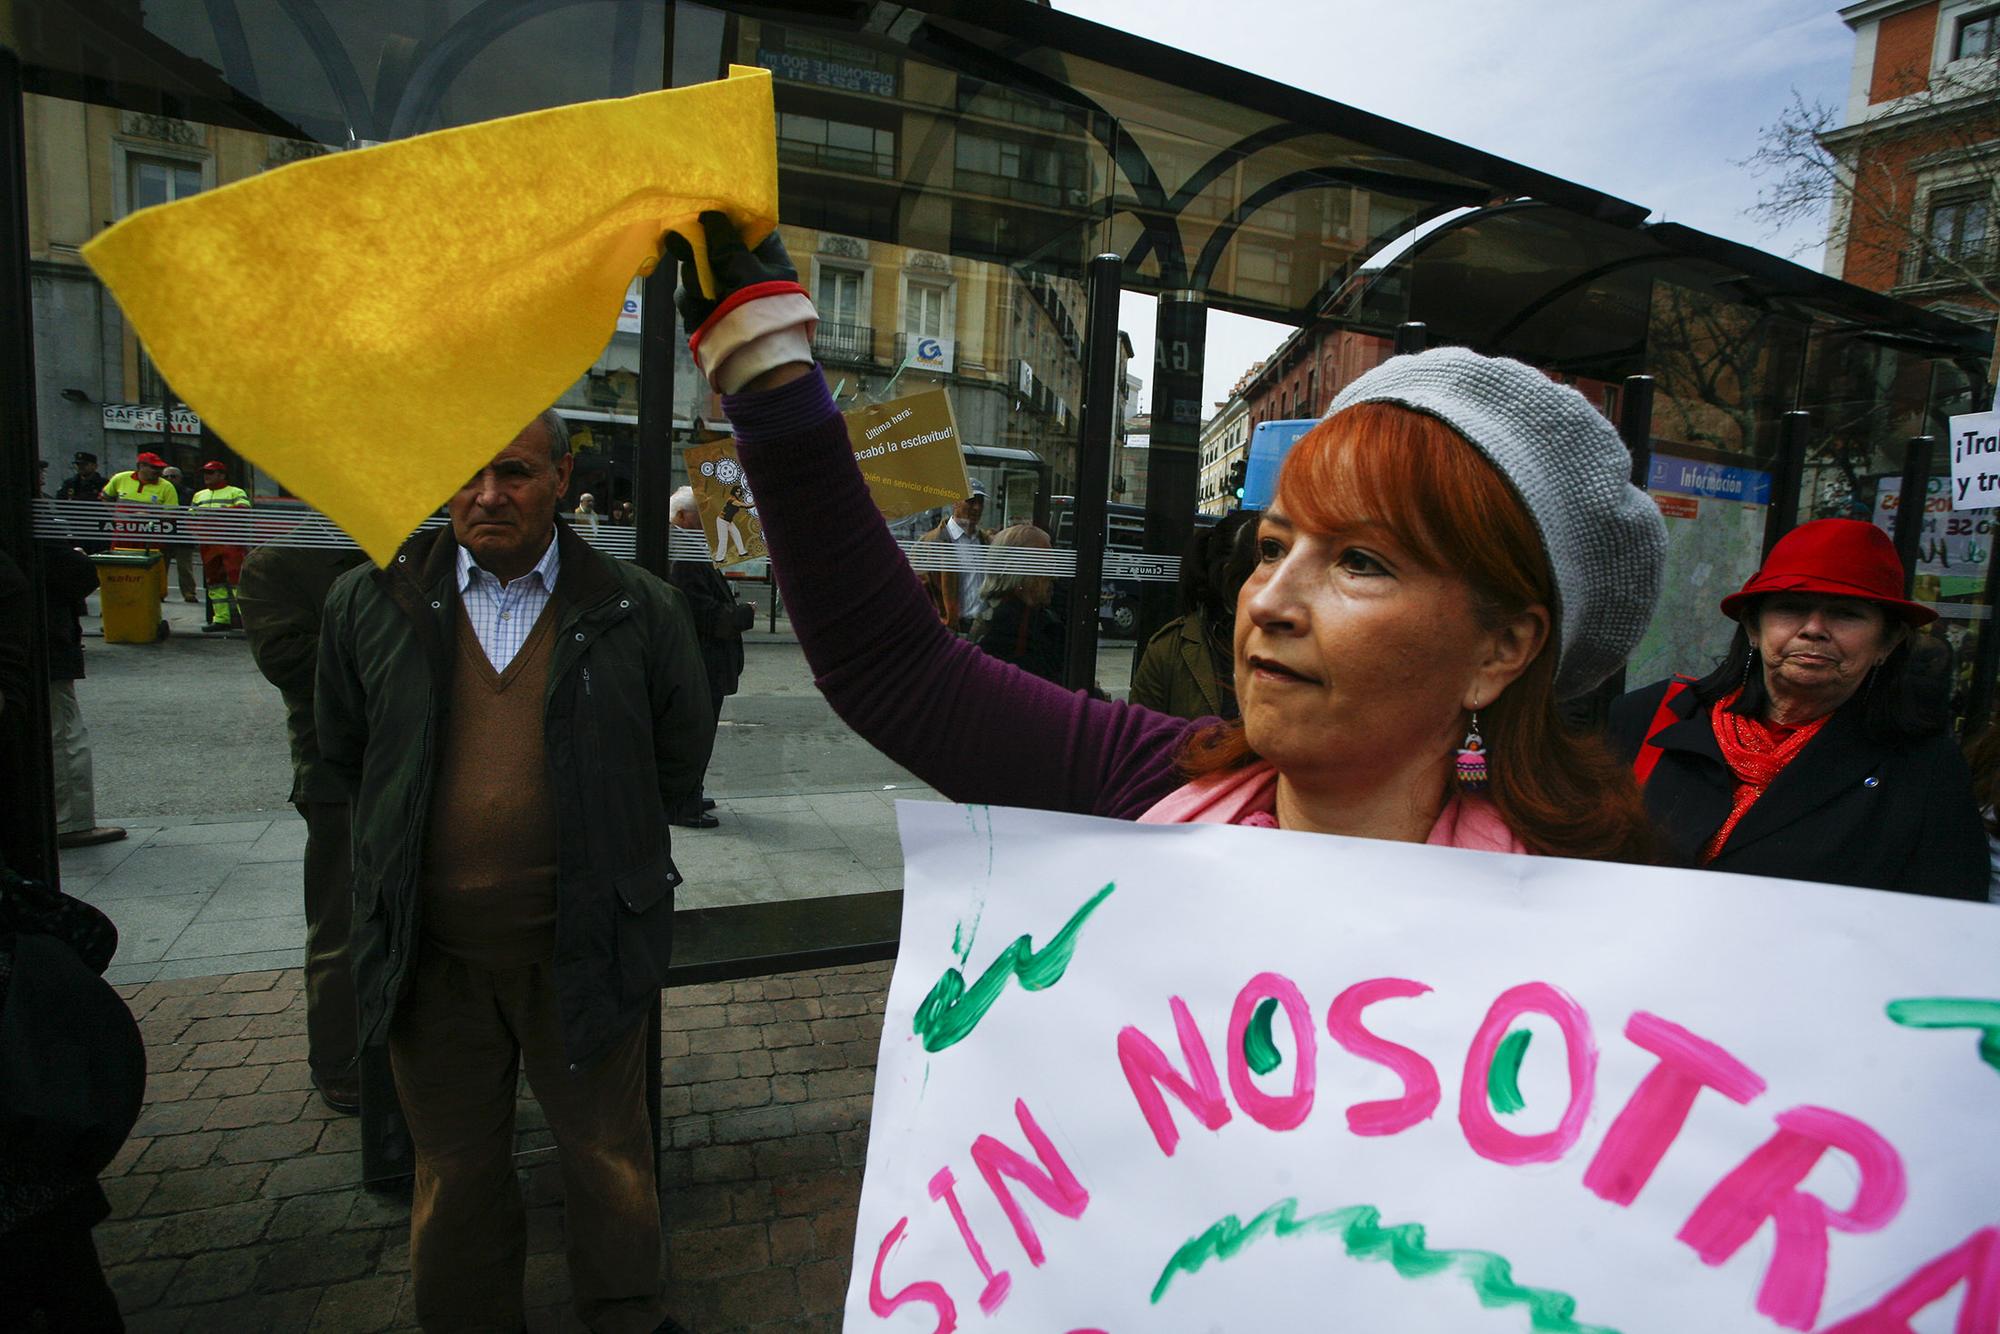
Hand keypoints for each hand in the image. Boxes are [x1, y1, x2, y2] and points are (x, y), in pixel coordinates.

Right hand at [665, 212, 817, 394]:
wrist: (754, 367)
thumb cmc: (760, 314)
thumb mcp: (744, 271)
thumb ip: (723, 242)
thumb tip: (709, 214)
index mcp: (767, 258)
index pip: (746, 227)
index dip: (724, 217)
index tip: (703, 210)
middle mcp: (745, 272)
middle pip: (713, 246)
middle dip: (700, 252)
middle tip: (681, 243)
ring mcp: (724, 293)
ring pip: (695, 271)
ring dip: (695, 282)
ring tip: (707, 297)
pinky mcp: (706, 312)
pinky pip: (688, 297)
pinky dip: (692, 304)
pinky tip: (701, 313)